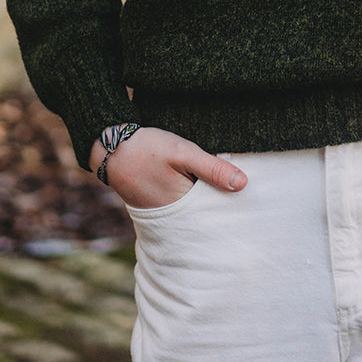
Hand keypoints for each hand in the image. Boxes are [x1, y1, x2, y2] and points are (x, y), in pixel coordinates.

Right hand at [89, 126, 247, 209]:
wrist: (109, 145)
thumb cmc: (147, 147)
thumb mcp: (183, 152)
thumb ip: (211, 168)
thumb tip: (243, 185)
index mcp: (184, 207)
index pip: (218, 211)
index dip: (234, 204)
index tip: (252, 198)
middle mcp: (175, 216)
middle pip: (208, 214)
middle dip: (223, 206)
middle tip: (245, 199)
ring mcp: (165, 212)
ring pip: (196, 210)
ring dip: (209, 201)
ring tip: (227, 193)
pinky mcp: (159, 204)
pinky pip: (183, 206)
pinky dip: (194, 199)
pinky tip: (202, 188)